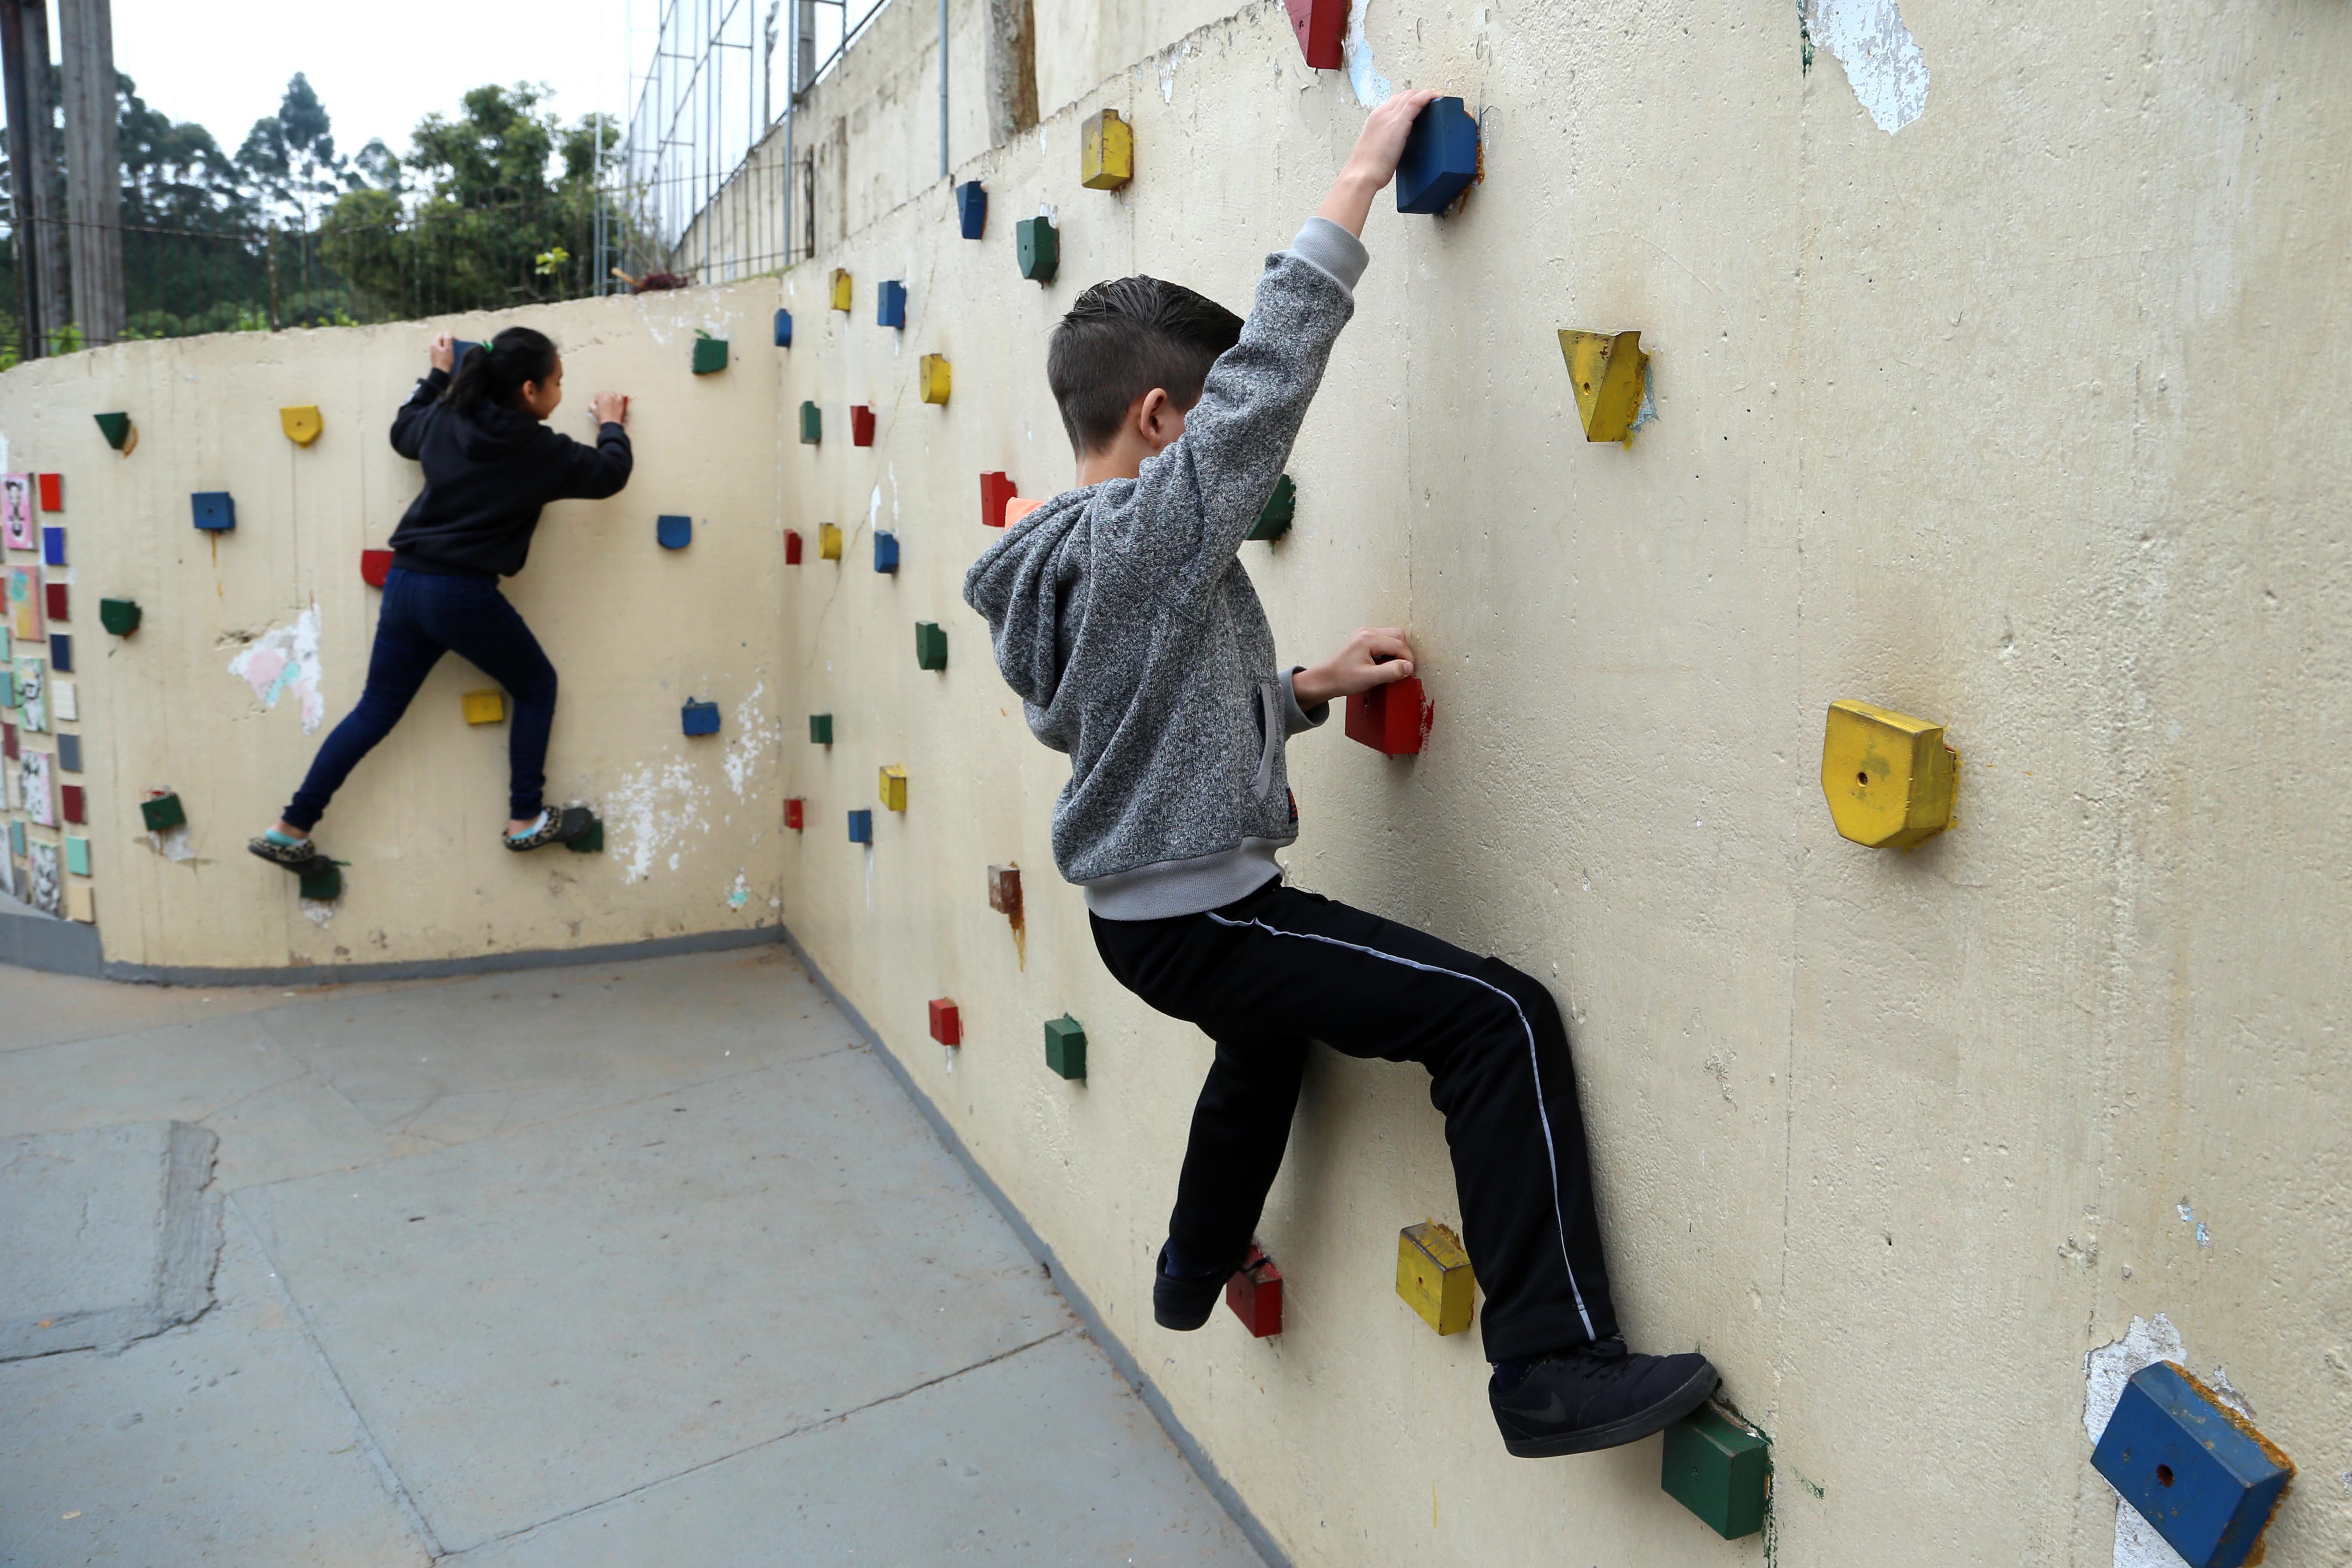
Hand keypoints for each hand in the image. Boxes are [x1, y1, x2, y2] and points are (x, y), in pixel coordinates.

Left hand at [429, 332, 454, 372]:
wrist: (441, 372)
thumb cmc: (445, 361)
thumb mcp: (448, 349)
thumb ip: (448, 340)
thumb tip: (447, 333)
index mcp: (435, 343)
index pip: (442, 334)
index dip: (449, 336)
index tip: (456, 341)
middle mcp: (432, 345)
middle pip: (441, 338)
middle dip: (448, 340)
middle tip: (454, 345)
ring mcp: (433, 350)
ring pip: (441, 343)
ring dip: (447, 345)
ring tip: (452, 350)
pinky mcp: (435, 355)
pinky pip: (440, 349)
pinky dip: (445, 349)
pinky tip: (449, 354)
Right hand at [591, 392, 627, 425]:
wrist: (611, 422)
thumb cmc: (603, 417)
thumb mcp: (593, 410)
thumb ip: (591, 403)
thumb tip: (594, 402)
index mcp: (601, 396)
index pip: (597, 394)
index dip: (597, 399)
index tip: (598, 402)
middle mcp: (609, 395)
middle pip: (605, 392)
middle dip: (603, 397)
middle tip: (603, 403)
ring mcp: (616, 397)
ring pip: (612, 393)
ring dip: (610, 396)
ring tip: (609, 401)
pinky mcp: (621, 401)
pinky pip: (620, 395)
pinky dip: (618, 396)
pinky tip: (616, 399)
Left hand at [1292, 628, 1415, 708]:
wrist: (1325, 680)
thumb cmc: (1341, 678)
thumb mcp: (1369, 678)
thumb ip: (1391, 671)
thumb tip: (1408, 667)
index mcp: (1368, 638)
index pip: (1399, 644)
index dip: (1407, 659)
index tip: (1408, 673)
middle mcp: (1367, 632)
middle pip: (1398, 636)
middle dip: (1403, 652)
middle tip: (1402, 669)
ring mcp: (1364, 635)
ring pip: (1392, 637)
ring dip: (1396, 651)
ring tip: (1392, 667)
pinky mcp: (1363, 640)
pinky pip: (1384, 641)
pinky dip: (1388, 651)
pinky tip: (1384, 664)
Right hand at [1314, 88, 1441, 235]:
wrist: (1361, 175)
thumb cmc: (1368, 170)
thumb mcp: (1377, 151)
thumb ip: (1386, 144)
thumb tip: (1395, 149)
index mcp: (1375, 120)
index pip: (1394, 102)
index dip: (1409, 100)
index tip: (1420, 106)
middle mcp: (1381, 113)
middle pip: (1403, 95)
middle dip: (1420, 95)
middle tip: (1433, 103)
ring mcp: (1389, 116)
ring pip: (1410, 95)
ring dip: (1426, 95)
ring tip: (1437, 101)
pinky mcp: (1399, 123)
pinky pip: (1416, 102)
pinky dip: (1428, 96)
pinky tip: (1438, 97)